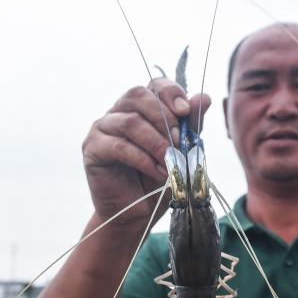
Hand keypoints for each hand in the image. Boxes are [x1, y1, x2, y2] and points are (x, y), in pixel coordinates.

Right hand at [82, 79, 210, 228]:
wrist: (139, 213)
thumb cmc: (160, 179)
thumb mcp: (182, 150)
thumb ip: (192, 125)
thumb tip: (205, 98)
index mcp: (141, 107)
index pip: (154, 85)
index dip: (171, 93)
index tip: (186, 111)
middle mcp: (119, 111)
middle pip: (138, 96)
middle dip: (164, 117)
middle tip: (179, 142)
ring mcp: (102, 128)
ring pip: (130, 122)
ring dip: (156, 142)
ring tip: (170, 162)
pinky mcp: (92, 148)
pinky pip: (118, 146)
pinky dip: (142, 159)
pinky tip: (156, 171)